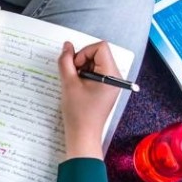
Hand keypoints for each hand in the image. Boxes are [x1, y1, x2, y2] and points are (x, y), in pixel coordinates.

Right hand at [58, 41, 122, 159]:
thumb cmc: (78, 113)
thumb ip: (66, 61)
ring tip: (76, 84)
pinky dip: (85, 75)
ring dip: (83, 68)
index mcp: (111, 74)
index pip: (100, 47)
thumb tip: (67, 46)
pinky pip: (96, 72)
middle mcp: (115, 76)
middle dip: (83, 60)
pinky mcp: (107, 88)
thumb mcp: (68, 83)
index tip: (76, 67)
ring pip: (96, 62)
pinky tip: (79, 88)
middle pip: (99, 53)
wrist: (83, 135)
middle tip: (74, 76)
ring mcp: (112, 82)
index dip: (84, 52)